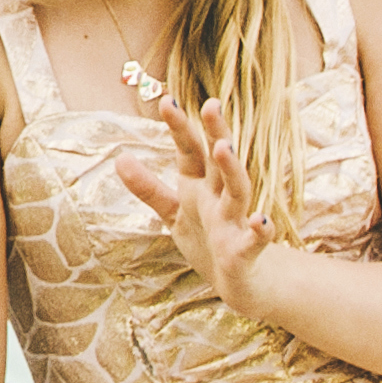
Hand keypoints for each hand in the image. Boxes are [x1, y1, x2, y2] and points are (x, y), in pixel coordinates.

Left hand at [116, 97, 280, 320]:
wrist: (241, 283)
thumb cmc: (208, 240)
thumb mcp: (173, 212)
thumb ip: (148, 188)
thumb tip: (119, 158)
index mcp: (200, 186)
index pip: (190, 151)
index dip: (179, 128)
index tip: (166, 99)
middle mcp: (219, 198)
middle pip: (218, 162)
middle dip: (215, 133)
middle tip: (210, 105)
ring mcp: (234, 223)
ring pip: (237, 191)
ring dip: (232, 170)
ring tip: (223, 147)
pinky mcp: (245, 252)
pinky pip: (254, 241)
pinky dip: (260, 231)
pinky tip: (262, 222)